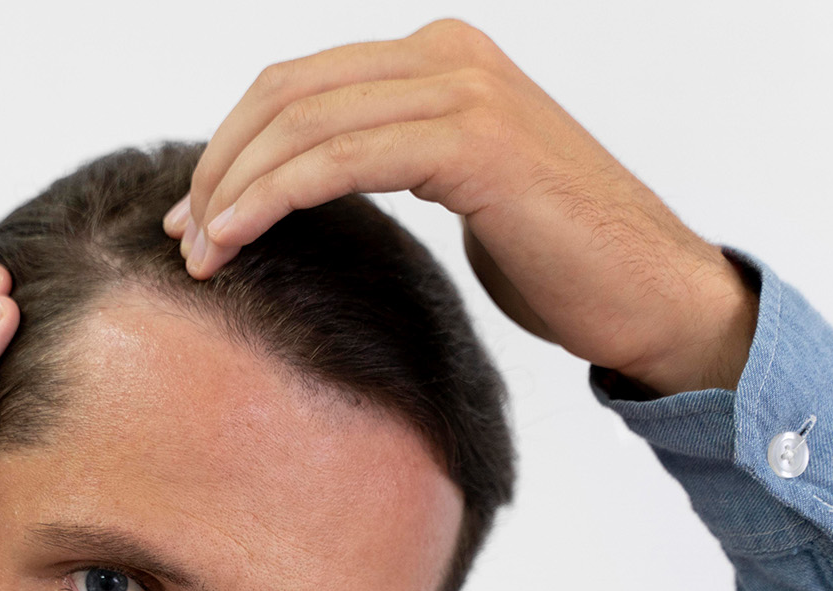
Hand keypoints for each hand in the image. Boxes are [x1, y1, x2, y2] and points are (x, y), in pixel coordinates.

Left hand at [164, 20, 755, 395]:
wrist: (650, 293)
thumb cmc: (559, 260)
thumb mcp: (459, 187)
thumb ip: (394, 156)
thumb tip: (309, 176)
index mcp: (442, 57)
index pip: (299, 83)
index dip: (232, 144)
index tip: (193, 212)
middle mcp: (450, 55)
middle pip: (285, 94)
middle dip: (220, 167)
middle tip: (182, 237)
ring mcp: (464, 91)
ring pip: (301, 123)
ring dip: (233, 191)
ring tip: (200, 254)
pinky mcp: (472, 142)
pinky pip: (338, 159)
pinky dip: (272, 198)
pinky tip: (238, 239)